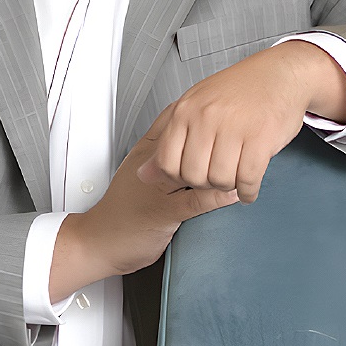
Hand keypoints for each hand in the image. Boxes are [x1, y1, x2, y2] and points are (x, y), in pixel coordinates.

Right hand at [49, 107, 237, 301]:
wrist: (99, 239)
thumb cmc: (123, 207)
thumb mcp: (140, 170)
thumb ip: (163, 153)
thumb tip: (190, 137)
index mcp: (147, 150)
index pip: (175, 120)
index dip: (201, 112)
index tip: (223, 105)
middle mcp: (153, 163)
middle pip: (188, 138)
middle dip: (217, 134)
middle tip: (243, 130)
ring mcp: (158, 187)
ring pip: (195, 166)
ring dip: (222, 165)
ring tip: (247, 161)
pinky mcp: (163, 212)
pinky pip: (196, 200)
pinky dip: (219, 195)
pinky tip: (237, 192)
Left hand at [136, 40, 345, 203]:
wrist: (279, 74)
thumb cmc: (239, 90)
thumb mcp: (196, 105)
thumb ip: (170, 139)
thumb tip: (144, 174)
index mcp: (186, 109)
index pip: (166, 161)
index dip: (177, 175)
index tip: (191, 173)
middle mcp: (206, 118)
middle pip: (193, 175)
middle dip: (204, 183)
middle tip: (216, 175)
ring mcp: (233, 128)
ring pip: (220, 180)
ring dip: (228, 186)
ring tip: (234, 175)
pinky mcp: (260, 139)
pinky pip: (248, 180)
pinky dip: (248, 191)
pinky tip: (249, 186)